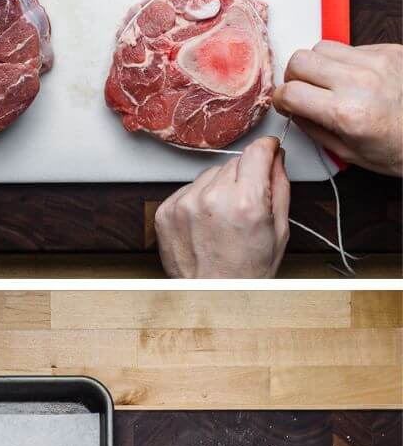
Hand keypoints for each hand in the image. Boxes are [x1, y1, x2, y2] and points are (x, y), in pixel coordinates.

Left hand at [154, 136, 289, 277]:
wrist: (212, 296)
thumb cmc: (247, 271)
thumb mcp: (279, 229)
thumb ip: (280, 186)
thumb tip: (276, 157)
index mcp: (246, 202)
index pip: (257, 151)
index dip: (267, 149)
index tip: (268, 150)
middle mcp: (211, 199)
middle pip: (233, 163)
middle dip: (244, 177)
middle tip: (246, 205)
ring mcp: (184, 205)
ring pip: (209, 175)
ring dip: (219, 188)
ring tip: (224, 218)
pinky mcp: (165, 212)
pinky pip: (188, 190)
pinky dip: (198, 200)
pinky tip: (206, 223)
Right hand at [276, 42, 402, 176]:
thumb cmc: (402, 149)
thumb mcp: (349, 153)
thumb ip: (315, 128)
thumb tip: (295, 110)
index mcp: (347, 113)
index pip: (289, 91)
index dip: (281, 99)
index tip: (286, 104)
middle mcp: (361, 82)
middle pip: (300, 60)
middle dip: (294, 77)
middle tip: (303, 91)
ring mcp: (378, 63)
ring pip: (322, 47)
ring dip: (318, 65)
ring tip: (328, 82)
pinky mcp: (392, 51)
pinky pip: (352, 48)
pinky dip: (345, 62)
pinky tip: (356, 79)